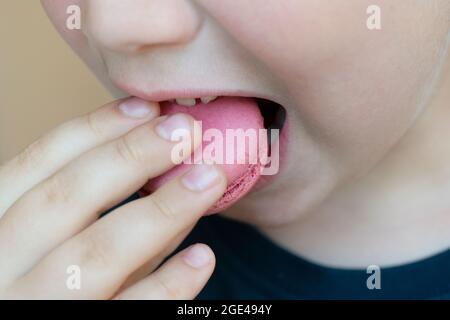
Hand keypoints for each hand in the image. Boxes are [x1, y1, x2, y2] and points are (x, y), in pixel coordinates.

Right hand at [0, 97, 226, 298]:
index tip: (147, 107)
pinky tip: (203, 258)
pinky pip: (125, 316)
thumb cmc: (44, 291)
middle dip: (130, 158)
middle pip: (64, 200)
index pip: (37, 165)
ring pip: (95, 255)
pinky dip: (166, 287)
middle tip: (187, 132)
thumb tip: (163, 177)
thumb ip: (101, 220)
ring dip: (160, 211)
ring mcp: (31, 310)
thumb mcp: (56, 249)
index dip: (94, 130)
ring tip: (208, 178)